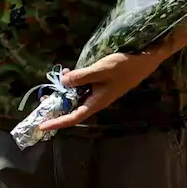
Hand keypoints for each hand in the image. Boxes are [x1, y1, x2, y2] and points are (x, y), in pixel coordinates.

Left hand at [40, 50, 165, 131]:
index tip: (42, 126)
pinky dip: (73, 83)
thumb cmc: (125, 66)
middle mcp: (96, 100)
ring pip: (77, 97)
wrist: (145, 60)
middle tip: (43, 99)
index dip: (57, 122)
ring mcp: (99, 92)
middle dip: (58, 106)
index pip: (74, 117)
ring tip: (53, 86)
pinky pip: (83, 88)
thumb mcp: (101, 70)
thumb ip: (81, 77)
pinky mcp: (101, 84)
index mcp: (97, 102)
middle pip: (73, 108)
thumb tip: (63, 82)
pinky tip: (69, 73)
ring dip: (65, 93)